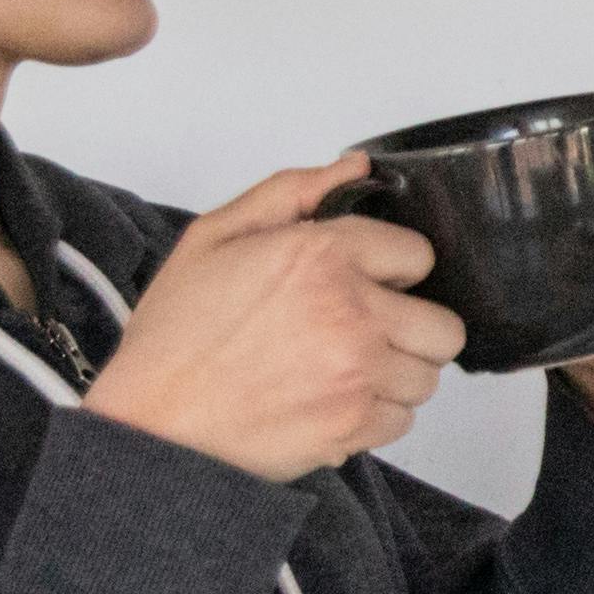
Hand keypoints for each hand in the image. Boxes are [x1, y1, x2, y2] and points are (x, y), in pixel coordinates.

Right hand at [75, 156, 465, 480]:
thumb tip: (355, 168)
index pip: (418, 255)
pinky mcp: (354, 425)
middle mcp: (352, 312)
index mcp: (323, 255)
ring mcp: (358, 373)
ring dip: (395, 374)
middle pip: (443, 325)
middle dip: (410, 328)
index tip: (365, 284)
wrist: (150, 422)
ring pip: (427, 376)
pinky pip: (404, 420)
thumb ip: (292, 193)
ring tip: (344, 371)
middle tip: (366, 333)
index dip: (392, 271)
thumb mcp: (215, 236)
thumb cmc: (176, 334)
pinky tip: (333, 403)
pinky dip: (376, 417)